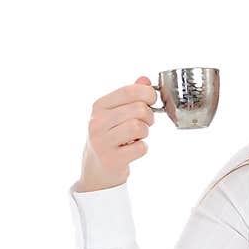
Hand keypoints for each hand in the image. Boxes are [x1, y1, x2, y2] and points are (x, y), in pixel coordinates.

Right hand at [76, 76, 157, 191]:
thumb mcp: (115, 113)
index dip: (148, 94)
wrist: (97, 168)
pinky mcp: (111, 159)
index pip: (129, 91)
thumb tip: (145, 79)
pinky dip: (142, 148)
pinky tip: (133, 149)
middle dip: (149, 116)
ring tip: (137, 136)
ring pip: (139, 127)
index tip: (152, 101)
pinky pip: (140, 147)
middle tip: (145, 123)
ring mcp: (102, 141)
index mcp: (99, 106)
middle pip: (138, 109)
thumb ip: (130, 96)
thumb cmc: (110, 137)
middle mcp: (97, 122)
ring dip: (145, 132)